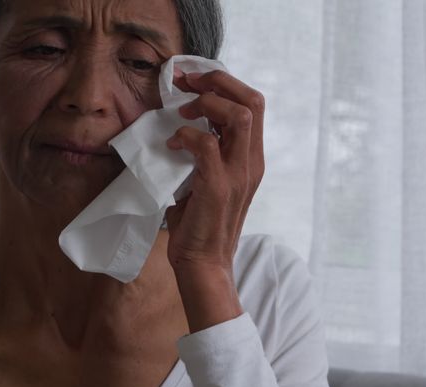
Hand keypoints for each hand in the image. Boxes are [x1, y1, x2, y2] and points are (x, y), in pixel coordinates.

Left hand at [163, 68, 265, 331]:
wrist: (204, 264)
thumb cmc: (201, 223)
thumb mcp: (210, 179)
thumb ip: (209, 152)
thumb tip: (187, 123)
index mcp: (252, 159)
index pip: (253, 103)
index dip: (224, 84)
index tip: (193, 83)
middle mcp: (251, 163)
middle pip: (252, 100)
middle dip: (217, 83)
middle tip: (186, 86)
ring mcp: (238, 174)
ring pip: (238, 116)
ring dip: (206, 106)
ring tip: (181, 112)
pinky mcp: (217, 186)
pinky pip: (205, 144)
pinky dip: (185, 136)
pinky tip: (172, 145)